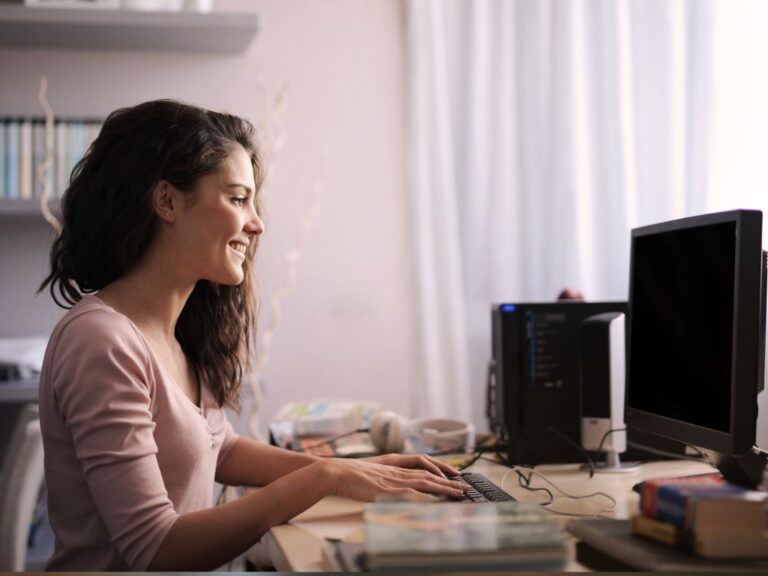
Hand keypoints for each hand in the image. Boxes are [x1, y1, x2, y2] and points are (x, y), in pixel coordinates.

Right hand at [320, 458, 467, 502]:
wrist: (335, 472)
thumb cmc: (348, 476)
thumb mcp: (370, 477)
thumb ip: (382, 482)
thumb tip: (389, 489)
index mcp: (394, 469)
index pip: (423, 470)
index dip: (439, 473)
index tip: (453, 478)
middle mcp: (397, 473)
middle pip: (429, 476)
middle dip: (449, 482)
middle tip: (465, 487)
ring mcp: (393, 480)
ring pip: (425, 483)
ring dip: (444, 489)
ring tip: (459, 493)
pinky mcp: (387, 490)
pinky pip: (410, 494)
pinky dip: (424, 498)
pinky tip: (435, 501)